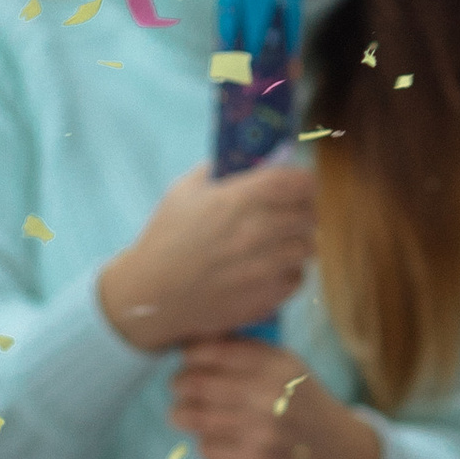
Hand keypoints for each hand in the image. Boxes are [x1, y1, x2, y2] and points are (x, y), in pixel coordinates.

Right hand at [97, 162, 315, 353]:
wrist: (151, 295)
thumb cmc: (165, 239)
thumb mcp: (183, 192)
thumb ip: (218, 171)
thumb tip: (250, 161)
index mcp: (237, 201)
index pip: (296, 183)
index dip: (305, 181)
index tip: (301, 184)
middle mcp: (256, 232)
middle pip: (308, 214)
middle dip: (303, 210)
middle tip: (292, 213)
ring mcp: (264, 267)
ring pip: (307, 246)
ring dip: (298, 241)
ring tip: (281, 242)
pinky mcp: (265, 297)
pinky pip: (298, 277)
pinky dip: (290, 271)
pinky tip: (272, 269)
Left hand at [167, 335, 381, 458]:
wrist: (341, 454)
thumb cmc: (304, 404)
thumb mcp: (288, 367)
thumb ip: (247, 353)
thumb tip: (193, 343)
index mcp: (275, 364)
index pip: (209, 351)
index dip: (189, 356)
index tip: (188, 361)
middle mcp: (267, 394)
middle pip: (194, 383)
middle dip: (179, 385)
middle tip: (180, 388)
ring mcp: (260, 431)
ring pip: (193, 417)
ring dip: (183, 415)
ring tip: (184, 414)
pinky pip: (206, 448)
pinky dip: (206, 444)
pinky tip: (218, 440)